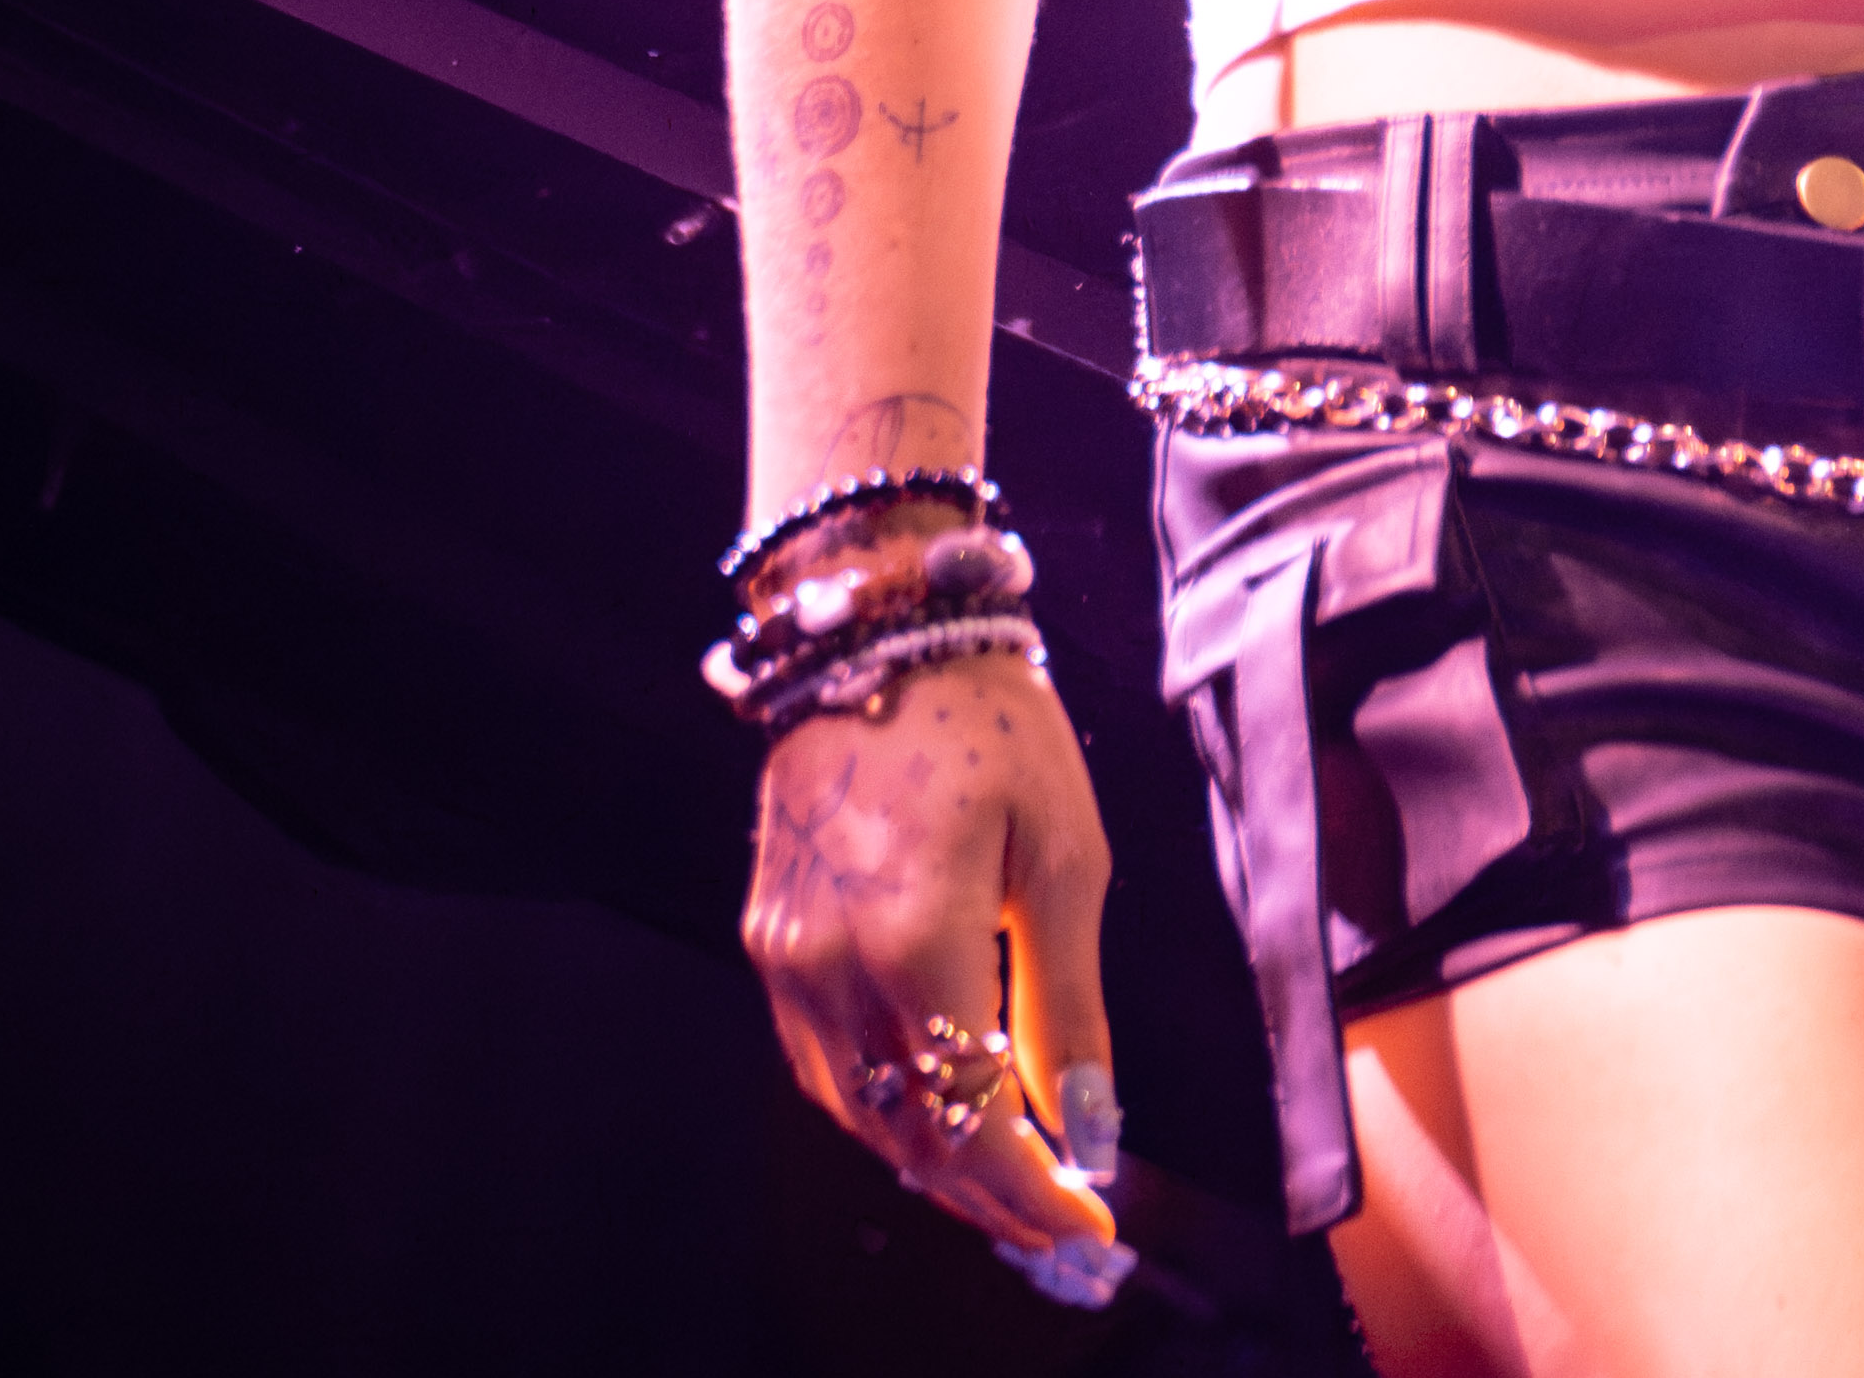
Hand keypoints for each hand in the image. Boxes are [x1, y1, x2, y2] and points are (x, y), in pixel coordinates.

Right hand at [743, 646, 1128, 1289]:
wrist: (878, 630)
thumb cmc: (993, 723)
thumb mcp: (1066, 854)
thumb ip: (1067, 1005)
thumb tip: (1088, 1128)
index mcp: (917, 940)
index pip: (971, 1124)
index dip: (1034, 1197)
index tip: (1094, 1234)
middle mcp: (832, 965)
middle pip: (909, 1137)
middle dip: (992, 1199)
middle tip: (1062, 1228)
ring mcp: (787, 957)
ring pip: (856, 1114)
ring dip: (935, 1161)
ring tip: (1014, 1183)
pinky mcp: (769, 940)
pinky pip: (821, 1063)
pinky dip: (883, 1105)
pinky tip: (938, 1105)